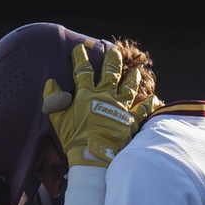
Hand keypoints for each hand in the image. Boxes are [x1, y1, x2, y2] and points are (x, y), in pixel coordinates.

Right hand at [42, 40, 141, 169]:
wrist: (94, 155)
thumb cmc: (74, 138)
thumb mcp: (58, 118)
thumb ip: (53, 99)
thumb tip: (51, 82)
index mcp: (87, 94)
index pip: (83, 71)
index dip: (81, 58)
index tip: (80, 48)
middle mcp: (106, 96)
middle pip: (111, 73)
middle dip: (112, 60)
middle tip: (114, 51)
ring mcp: (121, 108)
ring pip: (129, 87)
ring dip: (132, 78)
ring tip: (136, 71)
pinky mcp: (131, 121)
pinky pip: (143, 110)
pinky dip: (149, 104)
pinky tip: (154, 98)